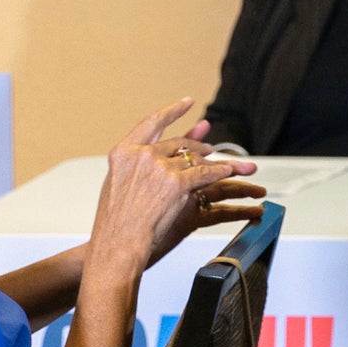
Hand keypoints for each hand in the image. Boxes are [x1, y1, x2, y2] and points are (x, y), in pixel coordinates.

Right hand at [87, 100, 261, 270]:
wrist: (117, 244)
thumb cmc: (116, 222)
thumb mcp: (121, 185)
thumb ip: (144, 162)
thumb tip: (167, 148)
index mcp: (123, 152)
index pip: (151, 123)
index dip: (172, 112)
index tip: (187, 102)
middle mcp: (142, 155)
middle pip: (177, 144)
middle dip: (196, 146)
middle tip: (208, 148)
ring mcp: (160, 167)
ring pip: (194, 159)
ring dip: (211, 161)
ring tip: (225, 164)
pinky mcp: (178, 183)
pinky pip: (206, 173)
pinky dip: (221, 171)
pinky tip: (230, 170)